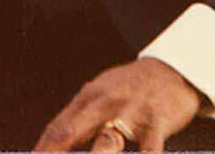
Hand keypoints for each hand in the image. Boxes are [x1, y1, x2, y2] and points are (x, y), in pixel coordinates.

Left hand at [33, 57, 202, 151]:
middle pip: (71, 131)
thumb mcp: (101, 97)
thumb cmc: (130, 90)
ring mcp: (130, 112)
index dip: (42, 149)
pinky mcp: (156, 121)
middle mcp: (104, 103)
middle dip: (53, 152)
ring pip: (107, 143)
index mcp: (88, 98)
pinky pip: (149, 150)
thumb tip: (50, 145)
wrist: (172, 70)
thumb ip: (78, 120)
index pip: (58, 127)